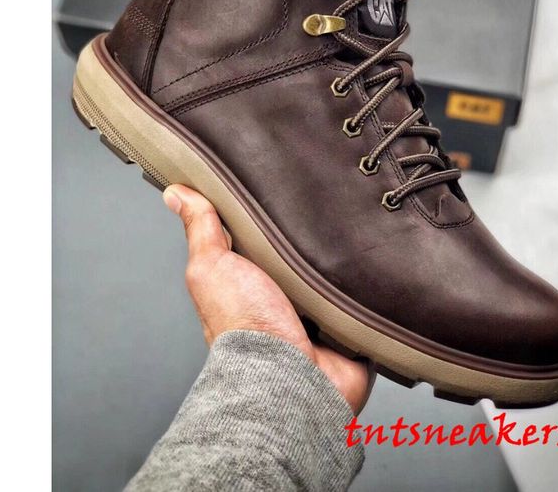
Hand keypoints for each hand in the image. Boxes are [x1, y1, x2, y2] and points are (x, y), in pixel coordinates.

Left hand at [163, 184, 374, 413]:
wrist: (290, 377)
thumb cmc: (245, 326)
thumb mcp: (213, 266)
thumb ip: (201, 230)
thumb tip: (175, 193)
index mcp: (254, 278)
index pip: (266, 235)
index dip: (273, 210)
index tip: (284, 179)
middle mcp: (288, 296)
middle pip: (307, 251)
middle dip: (319, 229)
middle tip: (331, 197)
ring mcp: (323, 312)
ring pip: (340, 272)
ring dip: (349, 255)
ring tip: (360, 222)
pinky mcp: (353, 326)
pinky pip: (371, 297)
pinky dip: (375, 284)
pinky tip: (382, 259)